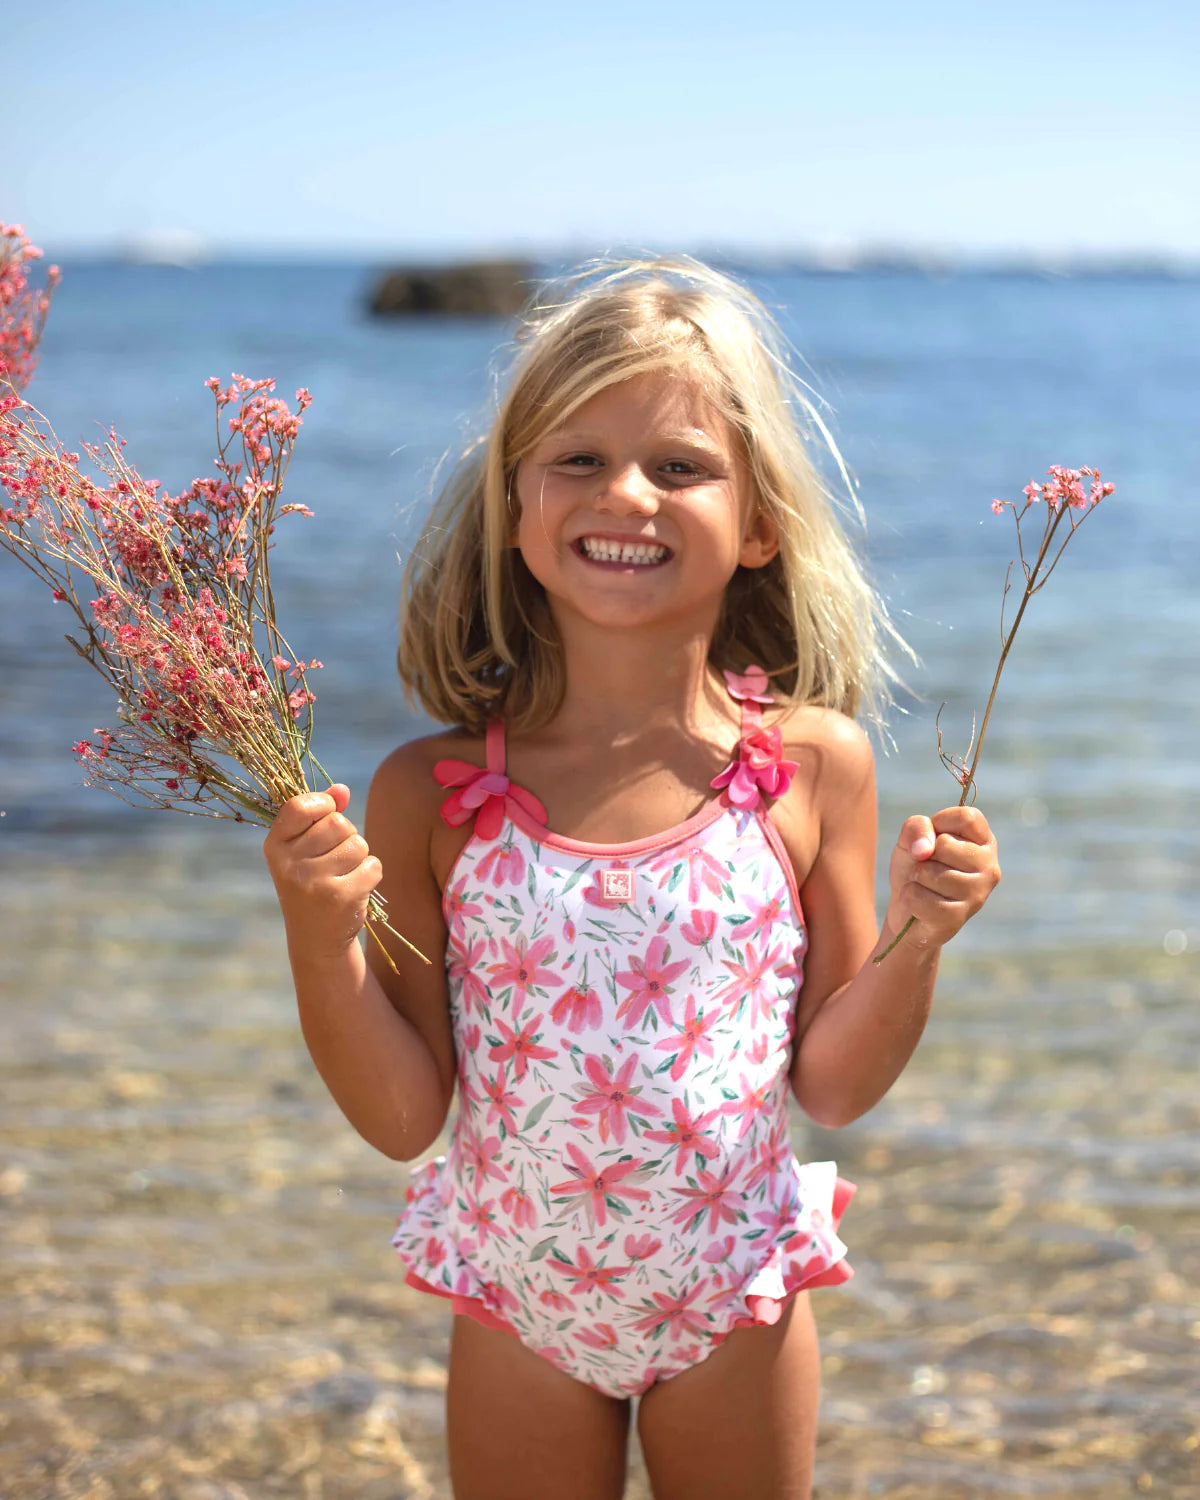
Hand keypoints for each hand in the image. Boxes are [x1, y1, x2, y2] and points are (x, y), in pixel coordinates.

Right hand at [262, 783, 381, 957]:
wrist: (315, 939)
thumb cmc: (312, 883)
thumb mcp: (305, 849)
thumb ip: (321, 814)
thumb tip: (342, 789)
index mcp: (275, 846)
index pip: (300, 805)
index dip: (322, 804)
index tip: (326, 815)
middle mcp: (290, 864)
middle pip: (338, 822)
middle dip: (346, 836)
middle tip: (335, 859)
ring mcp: (314, 882)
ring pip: (358, 844)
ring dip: (359, 857)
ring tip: (343, 875)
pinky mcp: (341, 897)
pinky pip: (373, 865)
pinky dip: (371, 874)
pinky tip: (354, 889)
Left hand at [885, 805, 1000, 949]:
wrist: (907, 909)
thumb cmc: (916, 866)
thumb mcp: (911, 838)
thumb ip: (916, 827)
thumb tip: (924, 849)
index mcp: (984, 842)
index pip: (967, 817)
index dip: (941, 822)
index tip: (934, 837)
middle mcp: (989, 868)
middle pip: (946, 844)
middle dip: (924, 855)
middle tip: (929, 867)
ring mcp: (977, 894)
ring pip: (930, 873)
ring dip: (916, 878)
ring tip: (925, 885)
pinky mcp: (958, 917)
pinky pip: (919, 897)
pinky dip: (909, 898)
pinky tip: (920, 905)